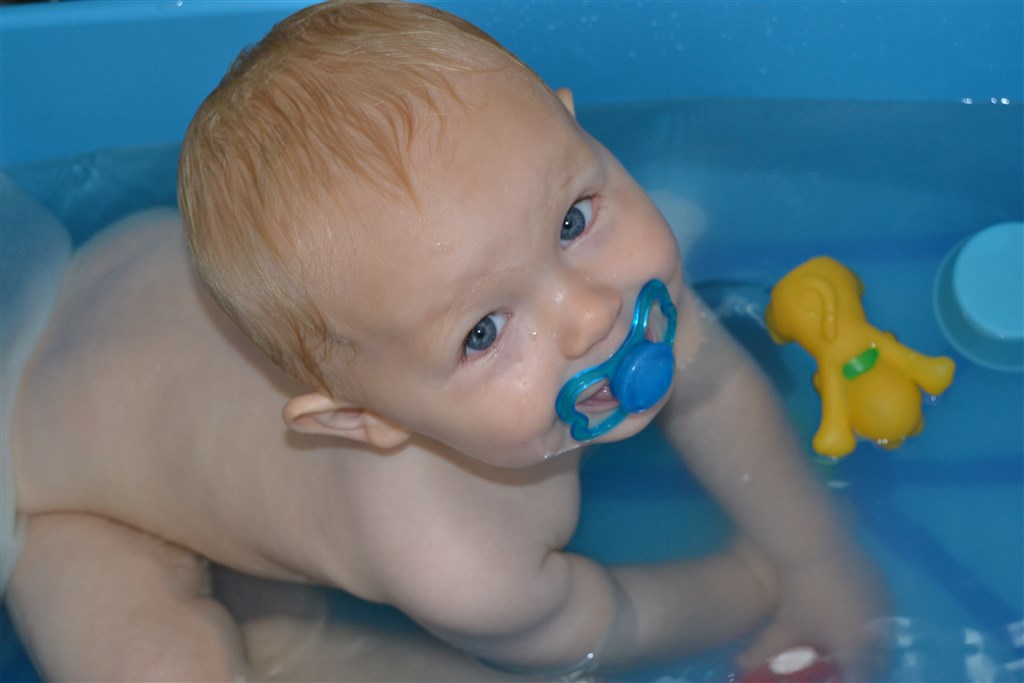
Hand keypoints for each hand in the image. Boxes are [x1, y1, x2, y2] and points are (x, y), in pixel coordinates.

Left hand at [737, 546, 890, 681]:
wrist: (816, 543)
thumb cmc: (798, 591)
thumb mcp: (781, 627)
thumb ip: (765, 653)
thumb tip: (741, 665)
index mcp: (856, 647)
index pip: (859, 679)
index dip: (844, 679)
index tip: (831, 677)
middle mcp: (878, 631)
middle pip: (875, 662)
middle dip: (859, 666)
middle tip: (837, 662)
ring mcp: (884, 607)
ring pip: (882, 638)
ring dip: (867, 644)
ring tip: (843, 640)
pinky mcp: (883, 585)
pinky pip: (882, 615)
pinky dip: (870, 621)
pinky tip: (849, 614)